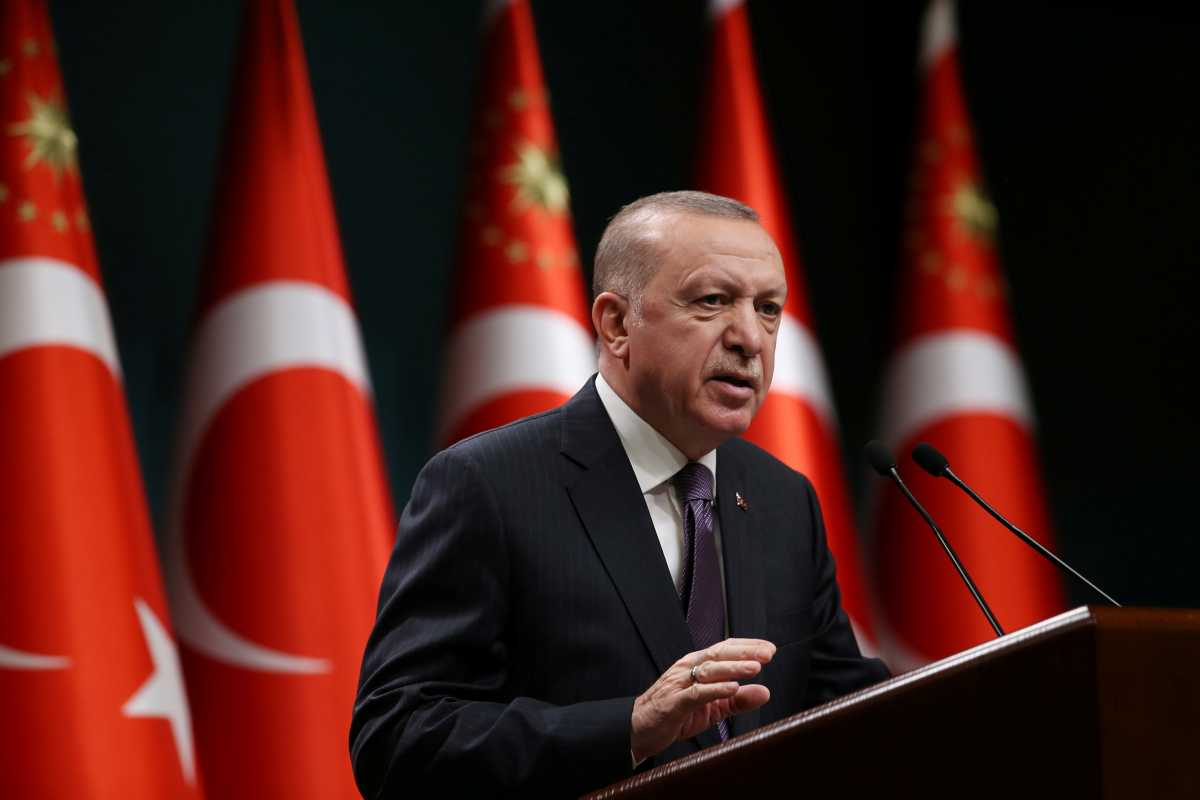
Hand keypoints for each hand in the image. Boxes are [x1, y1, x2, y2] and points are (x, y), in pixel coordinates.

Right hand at [630, 638, 774, 762]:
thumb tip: (764, 692)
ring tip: (754, 668)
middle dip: (745, 652)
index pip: (724, 649)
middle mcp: (688, 668)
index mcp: (696, 665)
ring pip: (709, 670)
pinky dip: (715, 689)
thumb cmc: (675, 713)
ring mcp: (679, 684)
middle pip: (718, 654)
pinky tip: (732, 688)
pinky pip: (696, 693)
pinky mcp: (674, 703)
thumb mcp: (713, 707)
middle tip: (767, 653)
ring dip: (733, 668)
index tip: (769, 648)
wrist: (639, 728)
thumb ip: (738, 700)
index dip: (747, 646)